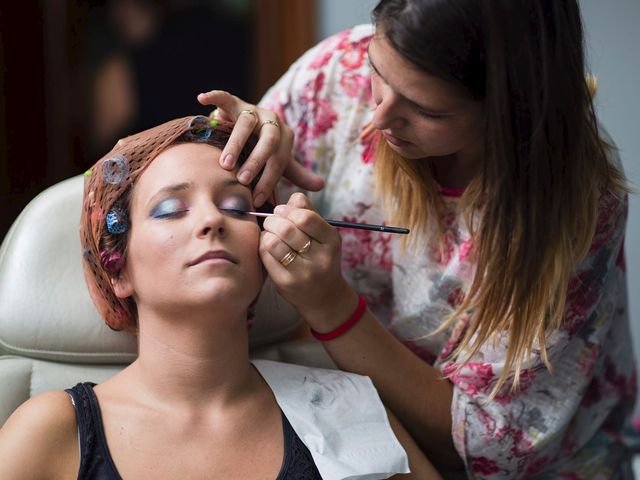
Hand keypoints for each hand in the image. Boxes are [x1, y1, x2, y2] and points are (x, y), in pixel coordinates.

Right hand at [197, 90, 323, 206]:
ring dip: (236, 144)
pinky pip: (225, 97)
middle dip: (256, 161)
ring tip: (225, 163)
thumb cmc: (266, 149)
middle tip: (243, 180)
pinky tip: (201, 99)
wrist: (252, 126)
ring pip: (246, 123)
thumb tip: (320, 185)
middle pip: (269, 140)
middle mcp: (272, 121)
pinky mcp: (235, 103)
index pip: (280, 161)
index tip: (256, 199)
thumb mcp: (281, 160)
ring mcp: (253, 110)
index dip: (269, 181)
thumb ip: (298, 173)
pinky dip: (215, 96)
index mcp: (285, 136)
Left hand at [259, 193, 358, 328]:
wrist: (324, 297)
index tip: (282, 211)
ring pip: (273, 242)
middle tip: (271, 221)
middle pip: (287, 229)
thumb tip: (292, 197)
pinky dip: (262, 246)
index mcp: (331, 240)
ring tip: (269, 233)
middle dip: (273, 220)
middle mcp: (320, 258)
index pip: (306, 218)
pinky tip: (267, 247)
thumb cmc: (320, 258)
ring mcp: (303, 273)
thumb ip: (309, 212)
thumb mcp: (323, 235)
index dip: (288, 210)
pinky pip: (266, 257)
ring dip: (266, 233)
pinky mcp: (286, 283)